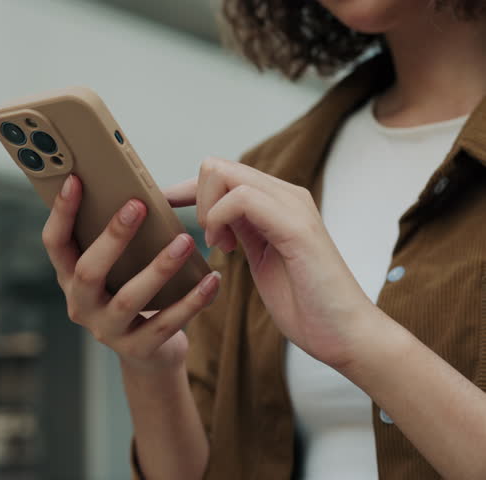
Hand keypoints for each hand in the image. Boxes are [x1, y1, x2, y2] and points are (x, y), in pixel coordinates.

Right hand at [41, 174, 220, 374]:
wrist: (149, 354)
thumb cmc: (133, 292)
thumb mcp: (117, 269)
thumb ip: (115, 240)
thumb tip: (136, 191)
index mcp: (70, 278)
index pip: (55, 243)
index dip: (61, 213)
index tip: (76, 180)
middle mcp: (81, 305)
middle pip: (87, 271)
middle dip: (112, 237)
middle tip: (138, 205)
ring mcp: (107, 330)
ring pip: (129, 298)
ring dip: (159, 267)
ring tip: (185, 241)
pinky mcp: (137, 350)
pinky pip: (166, 323)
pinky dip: (192, 300)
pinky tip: (212, 279)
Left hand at [165, 157, 374, 368]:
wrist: (343, 334)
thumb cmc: (304, 303)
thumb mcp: (262, 258)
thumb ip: (243, 231)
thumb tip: (212, 218)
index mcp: (277, 202)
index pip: (222, 172)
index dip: (187, 189)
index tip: (164, 211)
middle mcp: (285, 195)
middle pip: (217, 166)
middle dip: (195, 199)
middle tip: (209, 239)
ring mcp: (292, 206)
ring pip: (226, 173)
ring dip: (207, 209)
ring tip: (219, 244)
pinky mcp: (296, 226)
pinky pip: (243, 198)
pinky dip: (220, 219)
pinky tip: (227, 248)